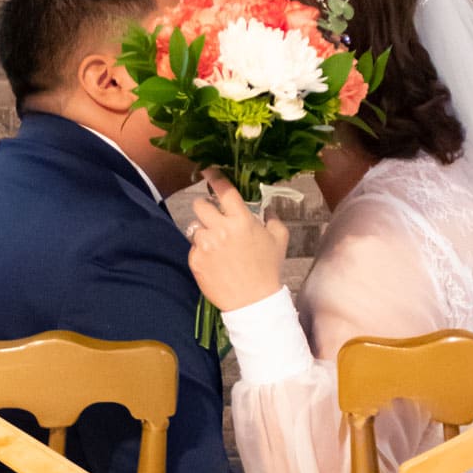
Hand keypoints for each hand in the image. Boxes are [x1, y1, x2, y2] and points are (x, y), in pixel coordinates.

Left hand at [187, 169, 288, 313]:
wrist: (253, 302)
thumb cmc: (268, 270)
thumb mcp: (279, 241)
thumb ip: (273, 220)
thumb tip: (268, 209)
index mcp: (242, 220)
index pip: (223, 190)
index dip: (213, 177)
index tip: (207, 170)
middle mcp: (221, 229)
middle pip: (199, 204)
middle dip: (205, 208)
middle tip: (213, 218)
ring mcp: (205, 245)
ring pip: (194, 226)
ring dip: (203, 232)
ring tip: (216, 246)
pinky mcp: (195, 261)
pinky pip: (193, 248)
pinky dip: (201, 252)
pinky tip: (215, 262)